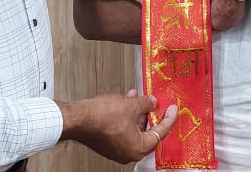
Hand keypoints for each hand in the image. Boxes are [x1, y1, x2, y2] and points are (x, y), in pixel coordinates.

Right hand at [58, 91, 177, 163]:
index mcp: (138, 148)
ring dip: (136, 112)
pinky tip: (125, 102)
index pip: (160, 133)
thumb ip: (146, 104)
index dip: (168, 118)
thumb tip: (152, 102)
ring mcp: (117, 149)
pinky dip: (126, 117)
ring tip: (136, 97)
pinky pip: (123, 130)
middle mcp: (129, 153)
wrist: (77, 119)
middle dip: (149, 114)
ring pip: (133, 129)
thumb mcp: (131, 105)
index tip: (173, 109)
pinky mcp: (107, 144)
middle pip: (147, 132)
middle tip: (155, 102)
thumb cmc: (101, 117)